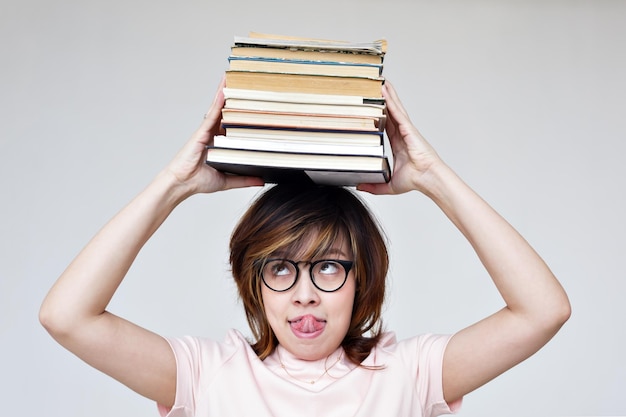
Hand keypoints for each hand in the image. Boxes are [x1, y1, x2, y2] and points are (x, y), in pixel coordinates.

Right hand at [163, 78, 263, 195]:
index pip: (233, 124)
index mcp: (220, 142)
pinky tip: (224, 90)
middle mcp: (213, 134)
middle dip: (234, 97)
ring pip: (219, 108)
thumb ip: (244, 179)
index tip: (254, 102)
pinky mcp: (201, 132)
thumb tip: (261, 181)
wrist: (182, 184)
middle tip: (245, 81)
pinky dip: (218, 102)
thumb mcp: (227, 180)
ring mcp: (207, 131)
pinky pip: (212, 114)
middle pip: (227, 111)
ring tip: (234, 76)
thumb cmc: (198, 181)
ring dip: (225, 92)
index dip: (242, 112)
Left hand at [357, 81, 442, 194]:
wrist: (427, 178)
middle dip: (384, 98)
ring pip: (394, 107)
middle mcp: (402, 133)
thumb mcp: (388, 184)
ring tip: (380, 80)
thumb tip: (359, 187)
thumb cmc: (415, 180)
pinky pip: (397, 111)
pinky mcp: (408, 128)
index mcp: (398, 143)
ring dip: (388, 93)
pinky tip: (385, 90)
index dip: (380, 113)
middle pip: (390, 111)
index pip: (386, 124)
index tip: (373, 105)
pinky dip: (391, 100)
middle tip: (377, 85)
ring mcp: (406, 129)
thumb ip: (374, 186)